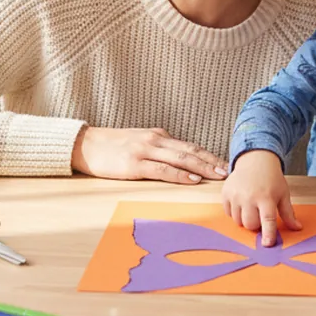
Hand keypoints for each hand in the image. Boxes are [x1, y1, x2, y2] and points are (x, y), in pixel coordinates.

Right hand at [71, 126, 227, 183]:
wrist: (85, 144)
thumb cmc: (111, 146)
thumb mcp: (138, 142)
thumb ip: (157, 148)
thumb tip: (177, 160)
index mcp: (158, 136)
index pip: (189, 146)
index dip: (209, 155)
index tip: (225, 164)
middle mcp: (155, 140)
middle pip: (190, 151)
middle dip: (212, 161)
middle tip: (230, 171)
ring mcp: (145, 151)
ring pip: (181, 159)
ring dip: (202, 168)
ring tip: (218, 175)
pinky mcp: (135, 164)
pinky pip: (162, 169)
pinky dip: (180, 175)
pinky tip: (192, 179)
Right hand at [221, 150, 300, 246]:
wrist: (255, 160)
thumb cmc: (271, 179)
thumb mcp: (283, 194)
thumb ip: (288, 213)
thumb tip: (297, 228)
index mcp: (266, 198)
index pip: (268, 220)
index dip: (268, 234)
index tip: (267, 244)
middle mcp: (249, 197)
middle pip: (250, 225)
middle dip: (256, 225)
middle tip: (260, 215)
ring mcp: (236, 195)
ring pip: (238, 221)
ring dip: (245, 219)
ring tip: (251, 207)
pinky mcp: (226, 193)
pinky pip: (228, 213)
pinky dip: (235, 212)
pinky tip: (242, 202)